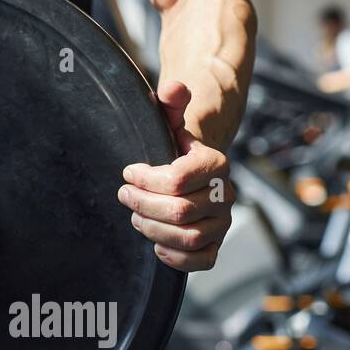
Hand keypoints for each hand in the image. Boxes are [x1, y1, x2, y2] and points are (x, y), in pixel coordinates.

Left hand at [117, 81, 232, 271]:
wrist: (192, 168)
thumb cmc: (174, 146)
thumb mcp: (169, 122)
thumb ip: (171, 104)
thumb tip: (173, 88)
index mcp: (215, 164)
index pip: (177, 179)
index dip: (145, 179)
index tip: (128, 172)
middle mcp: (225, 195)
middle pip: (180, 211)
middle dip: (143, 204)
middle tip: (124, 196)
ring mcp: (223, 223)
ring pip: (188, 238)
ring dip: (153, 229)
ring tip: (136, 217)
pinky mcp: (215, 245)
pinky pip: (202, 261)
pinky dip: (176, 258)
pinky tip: (156, 243)